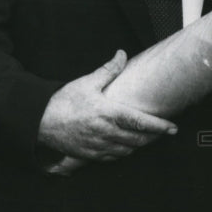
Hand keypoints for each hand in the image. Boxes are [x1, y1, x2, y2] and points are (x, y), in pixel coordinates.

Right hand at [37, 50, 177, 161]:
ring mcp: (97, 146)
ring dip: (139, 145)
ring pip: (127, 150)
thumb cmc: (64, 101)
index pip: (140, 122)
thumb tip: (122, 53)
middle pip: (138, 139)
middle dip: (153, 137)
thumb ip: (109, 69)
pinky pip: (112, 157)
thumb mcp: (87, 82)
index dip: (160, 126)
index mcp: (108, 113)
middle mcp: (105, 132)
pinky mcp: (89, 155)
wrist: (39, 122)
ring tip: (146, 138)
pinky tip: (125, 145)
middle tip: (162, 133)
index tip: (173, 128)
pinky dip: (123, 152)